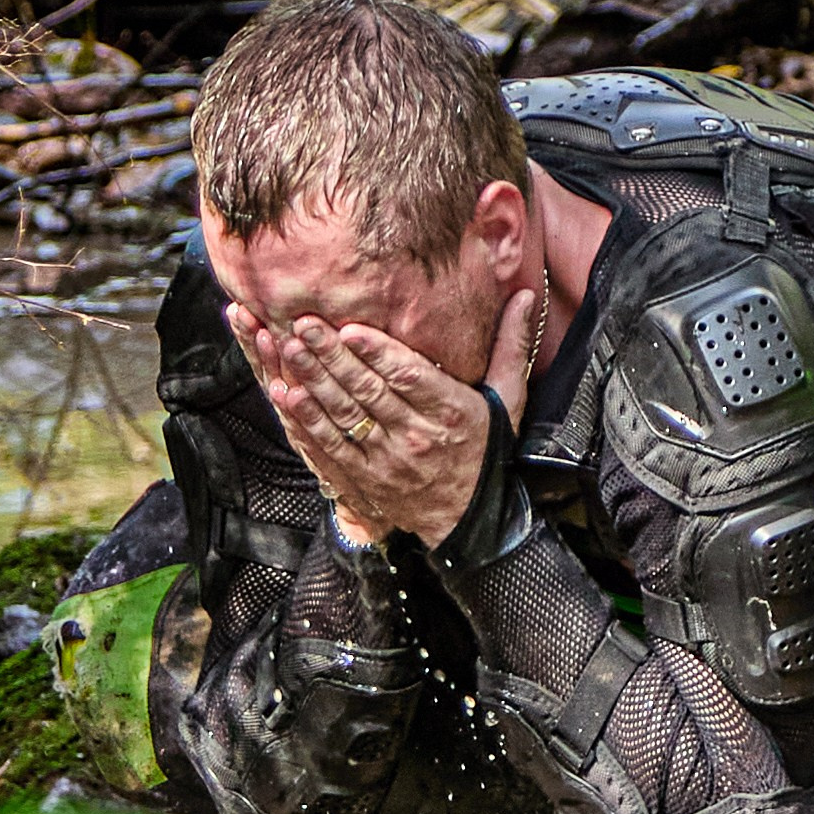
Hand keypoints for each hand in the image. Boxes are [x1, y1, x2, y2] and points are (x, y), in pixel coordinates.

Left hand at [229, 282, 539, 548]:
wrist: (470, 520)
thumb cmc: (487, 450)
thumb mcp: (509, 399)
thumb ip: (510, 345)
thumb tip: (526, 294)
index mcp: (453, 413)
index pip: (410, 378)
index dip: (379, 353)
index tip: (351, 329)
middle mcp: (419, 438)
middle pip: (370, 392)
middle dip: (333, 356)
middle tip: (304, 325)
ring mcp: (389, 461)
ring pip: (346, 416)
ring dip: (314, 381)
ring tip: (289, 349)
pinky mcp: (366, 479)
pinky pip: (331, 447)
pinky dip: (307, 421)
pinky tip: (287, 395)